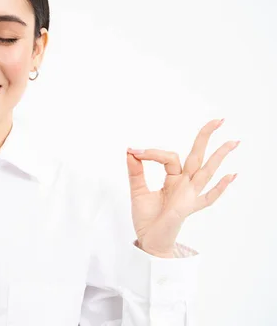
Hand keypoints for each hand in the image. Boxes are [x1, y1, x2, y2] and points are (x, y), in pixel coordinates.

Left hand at [126, 119, 238, 257]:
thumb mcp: (137, 191)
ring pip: (206, 172)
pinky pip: (208, 197)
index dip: (152, 152)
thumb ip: (135, 172)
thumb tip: (130, 151)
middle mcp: (184, 184)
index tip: (133, 151)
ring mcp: (189, 196)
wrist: (149, 241)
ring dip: (219, 157)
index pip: (169, 157)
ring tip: (232, 142)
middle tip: (218, 120)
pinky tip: (231, 175)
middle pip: (197, 157)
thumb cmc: (147, 218)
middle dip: (206, 138)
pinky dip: (220, 187)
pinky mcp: (189, 209)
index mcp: (172, 178)